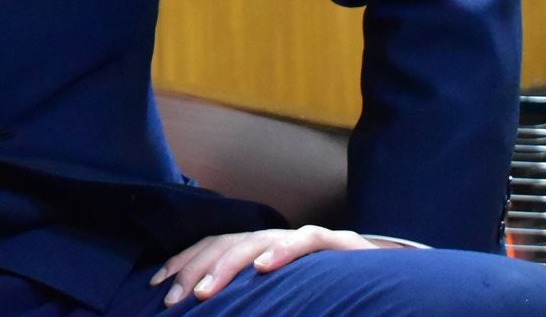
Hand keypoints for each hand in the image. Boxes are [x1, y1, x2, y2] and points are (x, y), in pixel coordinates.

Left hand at [150, 225, 395, 303]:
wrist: (390, 284)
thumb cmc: (332, 294)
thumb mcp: (284, 299)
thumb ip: (252, 301)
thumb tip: (210, 309)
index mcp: (263, 252)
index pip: (214, 246)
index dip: (184, 261)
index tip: (157, 284)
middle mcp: (278, 240)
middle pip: (227, 242)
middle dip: (194, 267)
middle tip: (173, 297)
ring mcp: (304, 239)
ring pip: (256, 241)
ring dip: (226, 265)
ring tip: (203, 290)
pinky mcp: (338, 245)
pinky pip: (306, 241)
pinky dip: (282, 252)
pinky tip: (263, 268)